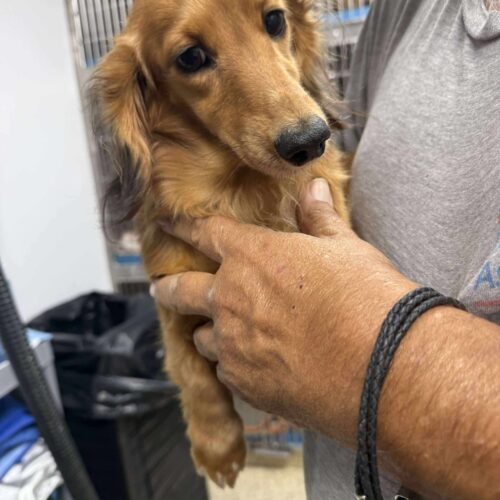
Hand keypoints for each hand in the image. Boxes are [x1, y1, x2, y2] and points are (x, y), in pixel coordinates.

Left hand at [152, 179, 415, 443]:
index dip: (184, 226)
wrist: (383, 367)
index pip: (206, 233)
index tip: (168, 224)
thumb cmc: (366, 299)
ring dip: (209, 332)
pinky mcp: (245, 385)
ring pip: (203, 338)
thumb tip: (314, 186)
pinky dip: (233, 366)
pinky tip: (254, 367)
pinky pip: (226, 373)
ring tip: (221, 335)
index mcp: (253, 257)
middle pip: (182, 290)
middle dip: (169, 287)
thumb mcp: (346, 248)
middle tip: (161, 288)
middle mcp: (231, 299)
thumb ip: (320, 219)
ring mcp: (234, 345)